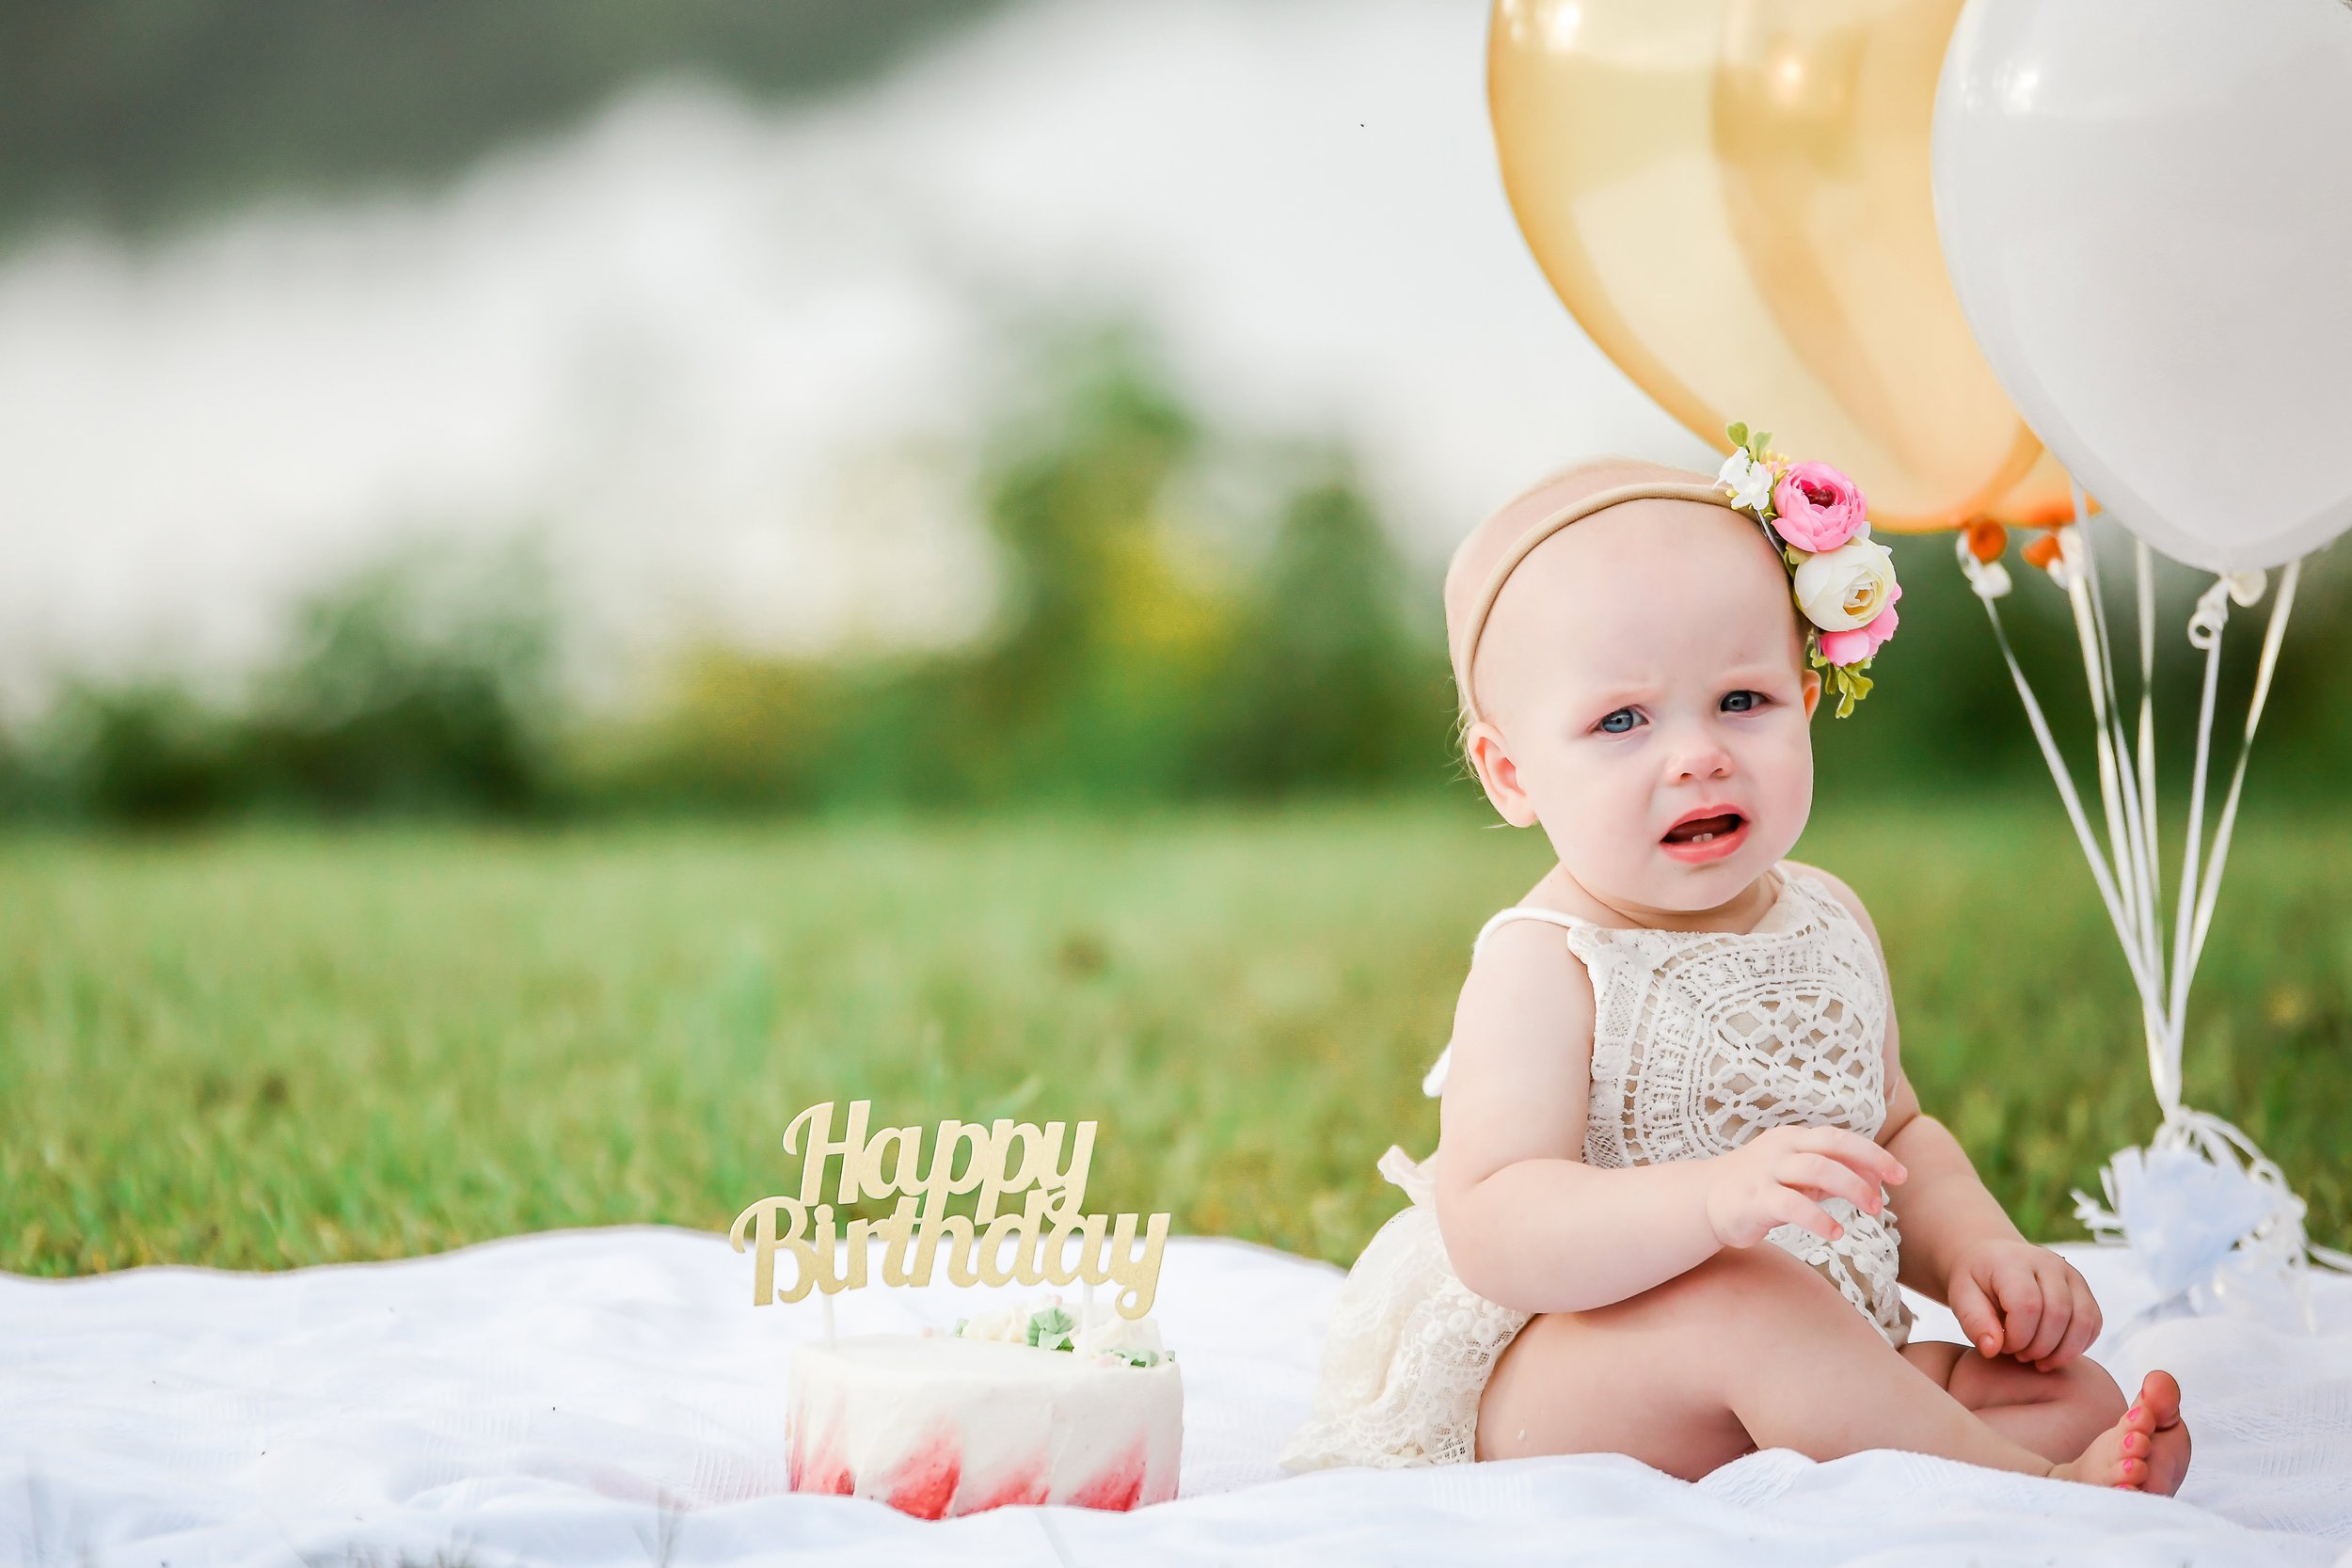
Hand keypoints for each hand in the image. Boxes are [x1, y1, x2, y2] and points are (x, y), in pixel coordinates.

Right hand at [1704, 1126, 1907, 1249]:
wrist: (1706, 1200)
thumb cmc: (1761, 1187)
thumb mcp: (1799, 1176)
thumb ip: (1834, 1175)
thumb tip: (1876, 1181)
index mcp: (1794, 1138)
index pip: (1839, 1138)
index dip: (1873, 1154)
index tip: (1900, 1175)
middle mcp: (1781, 1148)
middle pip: (1831, 1148)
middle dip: (1866, 1168)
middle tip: (1884, 1198)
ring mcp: (1765, 1171)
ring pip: (1815, 1169)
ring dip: (1849, 1188)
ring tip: (1871, 1211)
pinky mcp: (1753, 1198)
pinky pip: (1791, 1204)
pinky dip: (1818, 1218)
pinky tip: (1835, 1233)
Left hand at [1947, 1238, 2101, 1369]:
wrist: (1993, 1260)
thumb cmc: (1976, 1282)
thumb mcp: (1961, 1297)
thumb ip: (1974, 1322)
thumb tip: (1992, 1349)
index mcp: (2013, 1261)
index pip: (2027, 1305)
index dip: (2017, 1336)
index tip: (2002, 1347)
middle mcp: (2048, 1262)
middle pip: (2058, 1314)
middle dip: (2039, 1347)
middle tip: (2019, 1355)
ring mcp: (2071, 1274)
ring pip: (2082, 1320)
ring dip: (2062, 1351)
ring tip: (2038, 1360)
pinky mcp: (2084, 1289)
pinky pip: (2094, 1323)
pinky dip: (2078, 1345)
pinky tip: (2054, 1353)